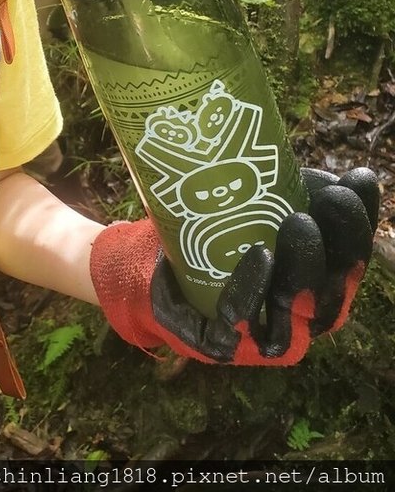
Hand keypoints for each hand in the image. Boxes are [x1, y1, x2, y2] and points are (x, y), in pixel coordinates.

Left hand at [89, 166, 378, 366]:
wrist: (146, 255)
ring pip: (304, 310)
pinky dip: (252, 290)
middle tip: (321, 202)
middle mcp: (300, 307)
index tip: (355, 179)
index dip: (362, 219)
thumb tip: (331, 167)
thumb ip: (285, 184)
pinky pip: (242, 324)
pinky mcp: (223, 341)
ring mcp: (265, 329)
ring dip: (305, 267)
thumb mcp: (250, 199)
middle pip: (336, 282)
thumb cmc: (209, 224)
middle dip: (340, 241)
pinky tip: (259, 257)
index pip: (352, 250)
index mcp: (313, 271)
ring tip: (296, 222)